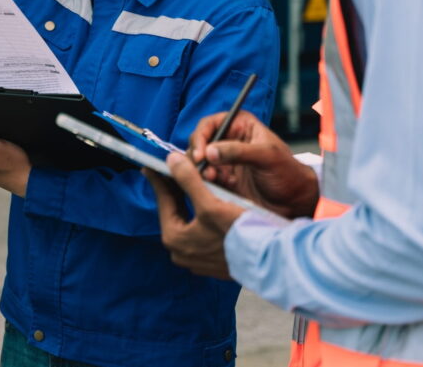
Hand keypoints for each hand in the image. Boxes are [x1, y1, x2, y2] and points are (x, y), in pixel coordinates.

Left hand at [146, 154, 244, 279]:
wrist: (270, 260)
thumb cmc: (240, 233)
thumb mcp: (210, 202)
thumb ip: (188, 180)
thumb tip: (171, 160)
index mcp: (174, 239)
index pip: (164, 200)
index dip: (160, 179)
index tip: (152, 165)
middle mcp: (181, 253)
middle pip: (175, 211)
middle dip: (177, 190)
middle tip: (174, 170)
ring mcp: (196, 259)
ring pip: (189, 221)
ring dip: (191, 202)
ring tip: (193, 182)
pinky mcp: (211, 261)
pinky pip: (201, 232)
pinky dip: (203, 216)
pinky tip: (211, 204)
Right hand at [187, 110, 318, 218]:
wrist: (296, 202)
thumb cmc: (288, 173)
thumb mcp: (266, 157)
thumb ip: (238, 151)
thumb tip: (210, 151)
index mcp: (240, 125)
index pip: (210, 124)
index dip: (201, 137)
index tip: (202, 154)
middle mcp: (229, 140)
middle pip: (200, 142)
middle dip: (199, 155)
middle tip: (202, 168)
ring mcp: (225, 160)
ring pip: (200, 161)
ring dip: (201, 169)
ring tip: (211, 178)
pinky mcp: (223, 178)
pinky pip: (205, 177)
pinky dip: (205, 181)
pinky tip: (216, 184)